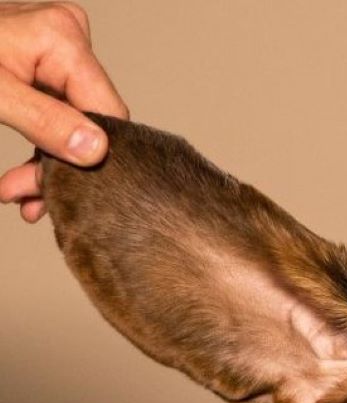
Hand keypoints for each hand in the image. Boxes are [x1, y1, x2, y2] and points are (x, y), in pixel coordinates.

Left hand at [0, 2, 126, 221]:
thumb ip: (44, 122)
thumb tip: (96, 150)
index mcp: (64, 37)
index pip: (106, 111)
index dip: (91, 157)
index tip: (58, 192)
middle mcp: (70, 38)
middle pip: (89, 119)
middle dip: (59, 165)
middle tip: (27, 199)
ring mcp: (59, 51)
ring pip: (74, 122)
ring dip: (47, 163)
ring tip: (19, 192)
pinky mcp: (46, 65)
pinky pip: (56, 112)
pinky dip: (39, 144)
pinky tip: (22, 176)